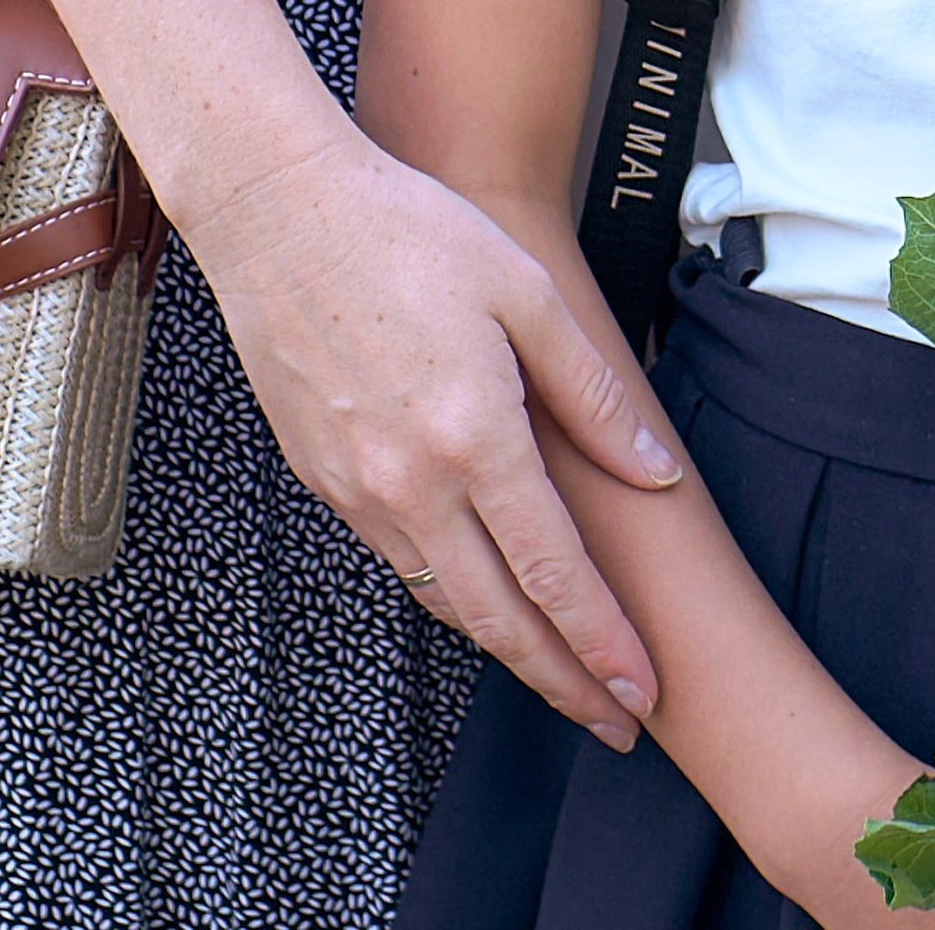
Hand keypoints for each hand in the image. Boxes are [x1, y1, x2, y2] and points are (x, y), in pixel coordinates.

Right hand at [179, 111, 682, 744]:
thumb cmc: (410, 232)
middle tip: (617, 723)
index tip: (643, 691)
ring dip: (506, 648)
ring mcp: (357, 488)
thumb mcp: (525, 292)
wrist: (279, 211)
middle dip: (563, 682)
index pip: (553, 574)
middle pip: (500, 619)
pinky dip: (449, 593)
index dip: (603, 644)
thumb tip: (655, 473)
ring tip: (559, 674)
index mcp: (473, 438)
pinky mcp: (321, 478)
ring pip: (444, 599)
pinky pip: (400, 559)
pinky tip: (481, 593)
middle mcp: (410, 484)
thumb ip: (592, 392)